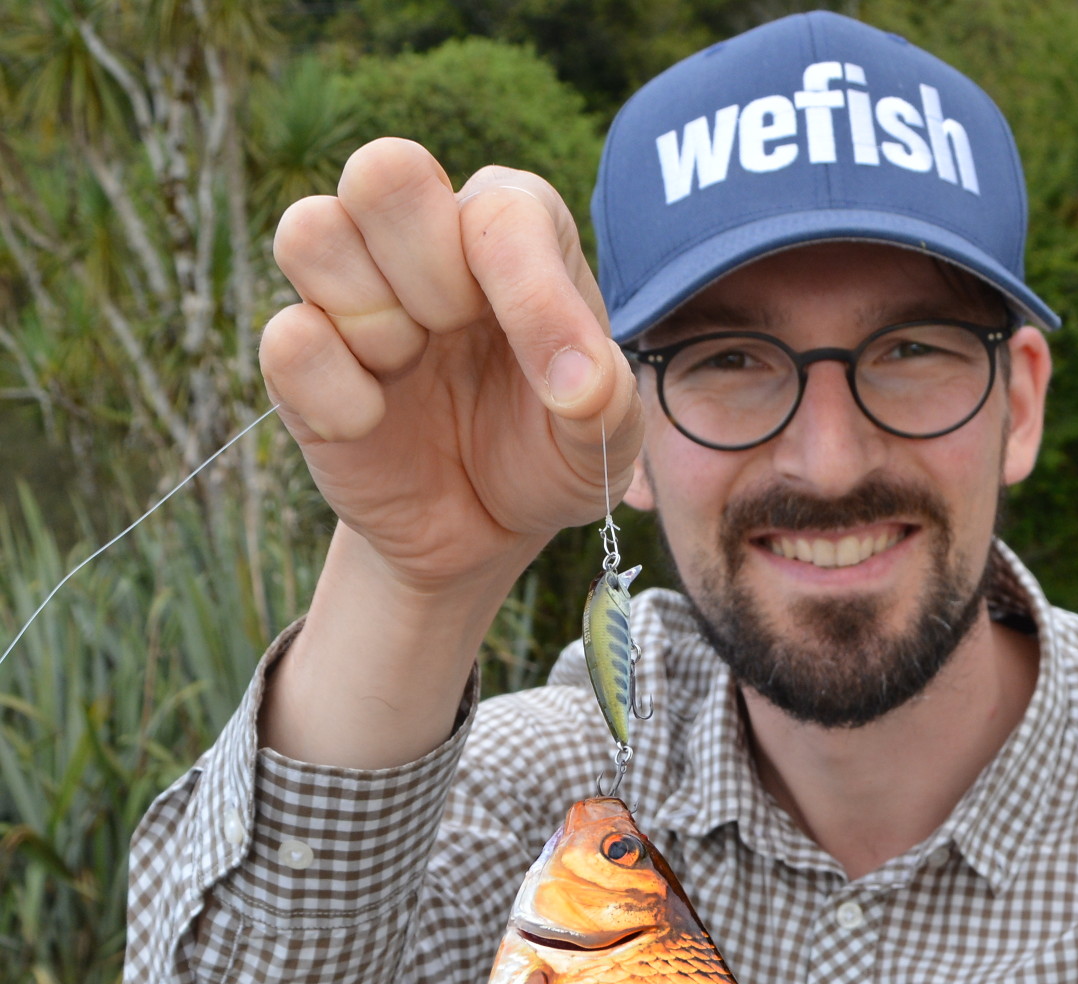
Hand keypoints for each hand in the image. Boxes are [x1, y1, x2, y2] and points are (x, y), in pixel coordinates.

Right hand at [261, 141, 640, 592]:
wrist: (485, 530)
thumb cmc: (547, 456)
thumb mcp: (602, 441)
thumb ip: (606, 401)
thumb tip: (577, 384)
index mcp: (508, 228)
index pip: (499, 210)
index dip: (530, 296)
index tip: (566, 386)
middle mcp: (419, 237)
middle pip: (382, 171)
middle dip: (428, 270)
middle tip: (457, 334)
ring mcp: (350, 294)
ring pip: (309, 231)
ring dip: (370, 318)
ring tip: (407, 369)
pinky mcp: (299, 361)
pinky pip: (285, 339)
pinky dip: (335, 395)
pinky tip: (371, 425)